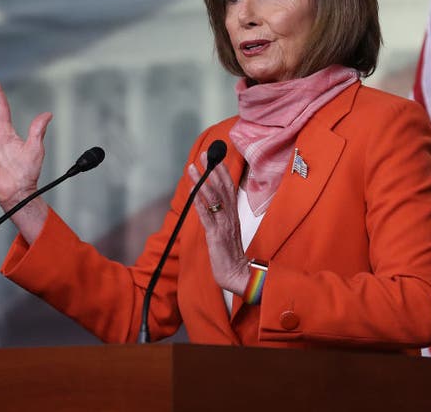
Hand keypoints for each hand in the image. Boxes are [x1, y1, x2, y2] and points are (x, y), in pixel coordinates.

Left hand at [188, 153, 249, 293]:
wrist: (237, 275)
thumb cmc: (230, 254)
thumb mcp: (227, 231)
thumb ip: (221, 217)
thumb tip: (211, 204)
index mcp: (233, 215)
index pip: (229, 188)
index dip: (221, 172)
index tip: (214, 158)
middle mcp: (230, 217)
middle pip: (222, 188)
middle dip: (212, 170)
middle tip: (204, 155)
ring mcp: (223, 225)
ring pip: (214, 198)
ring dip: (202, 181)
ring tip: (193, 168)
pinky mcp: (216, 236)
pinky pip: (207, 216)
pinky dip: (199, 202)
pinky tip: (193, 191)